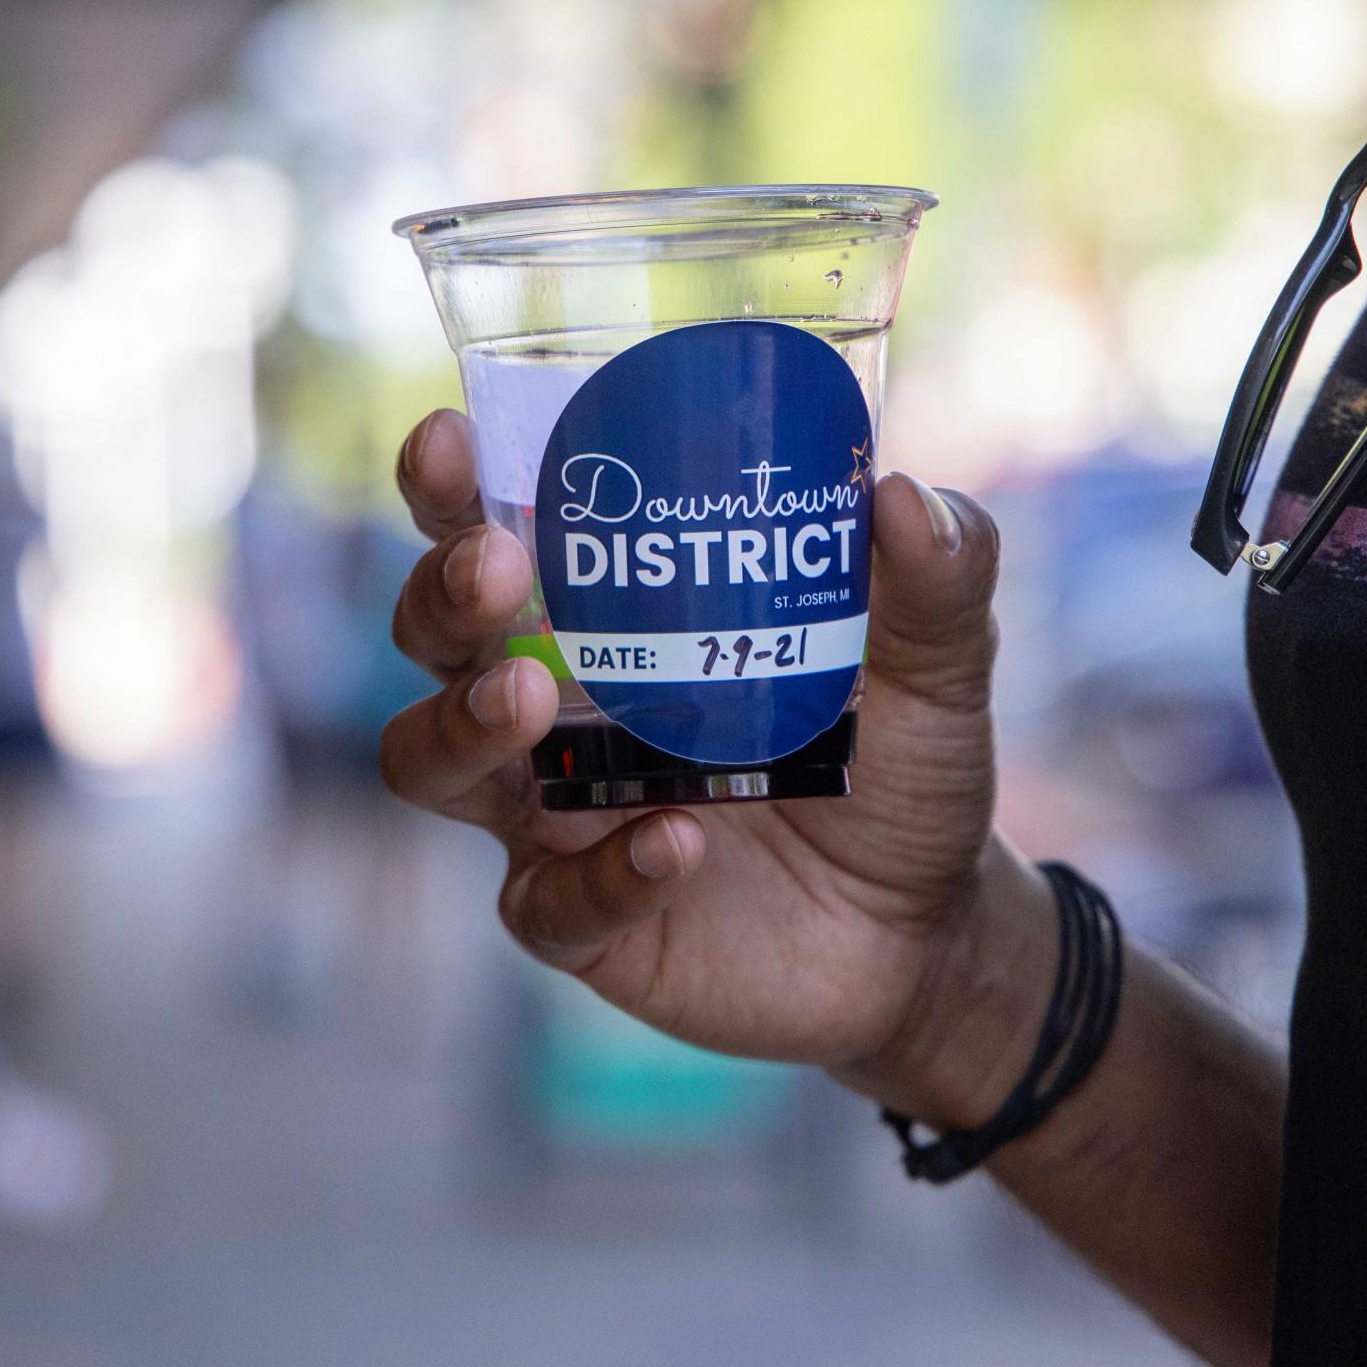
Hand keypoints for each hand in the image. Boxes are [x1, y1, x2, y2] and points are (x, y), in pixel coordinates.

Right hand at [380, 409, 1055, 1125]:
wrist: (930, 929)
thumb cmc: (901, 768)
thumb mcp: (935, 663)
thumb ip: (937, 574)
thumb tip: (899, 491)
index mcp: (611, 618)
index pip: (493, 533)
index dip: (448, 488)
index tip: (449, 436)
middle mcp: (556, 706)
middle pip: (435, 636)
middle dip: (441, 593)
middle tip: (497, 565)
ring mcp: (556, 818)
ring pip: (429, 764)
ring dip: (461, 722)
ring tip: (528, 697)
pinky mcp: (583, 921)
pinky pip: (549, 903)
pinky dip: (608, 871)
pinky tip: (680, 843)